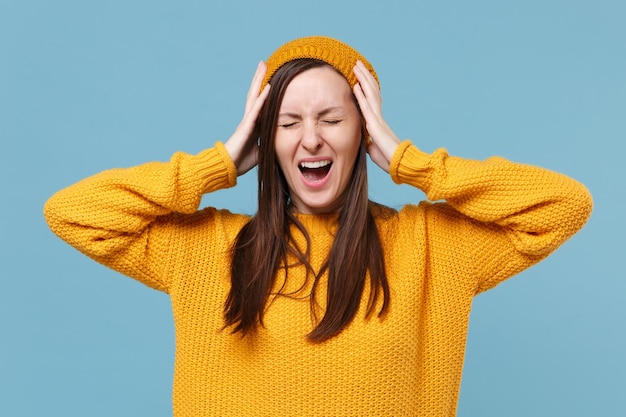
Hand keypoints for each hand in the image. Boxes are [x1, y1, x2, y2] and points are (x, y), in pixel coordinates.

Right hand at [224, 61, 270, 175]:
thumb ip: (268, 143)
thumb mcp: (260, 150)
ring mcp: (247, 121)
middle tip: (264, 63)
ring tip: (264, 65)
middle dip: (260, 78)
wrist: (228, 167)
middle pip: (255, 94)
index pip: (261, 104)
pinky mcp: (247, 126)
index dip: (265, 91)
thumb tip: (278, 143)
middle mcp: (250, 119)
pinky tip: (268, 86)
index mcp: (254, 124)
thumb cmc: (242, 161)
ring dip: (259, 80)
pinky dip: (263, 98)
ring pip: (254, 96)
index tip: (271, 78)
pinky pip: (256, 109)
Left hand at [353, 60, 400, 172]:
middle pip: (372, 91)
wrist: (400, 166)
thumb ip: (370, 142)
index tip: (359, 77)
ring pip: (370, 94)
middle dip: (364, 77)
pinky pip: (367, 108)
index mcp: (378, 123)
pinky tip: (355, 85)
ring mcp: (378, 120)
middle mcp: (379, 118)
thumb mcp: (374, 149)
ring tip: (356, 66)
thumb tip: (367, 141)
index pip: (371, 100)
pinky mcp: (376, 126)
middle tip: (358, 64)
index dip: (366, 87)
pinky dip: (361, 96)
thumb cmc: (389, 160)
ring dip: (363, 79)